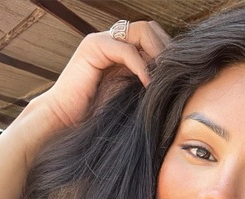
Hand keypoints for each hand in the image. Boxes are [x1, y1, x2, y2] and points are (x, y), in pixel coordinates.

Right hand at [39, 21, 169, 128]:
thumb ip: (149, 84)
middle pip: (151, 29)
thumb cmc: (98, 116)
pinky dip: (142, 66)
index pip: (154, 38)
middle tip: (174, 75)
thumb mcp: (132, 97)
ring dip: (157, 53)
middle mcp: (113, 41)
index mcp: (122, 52)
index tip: (179, 76)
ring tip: (163, 78)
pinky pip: (127, 49)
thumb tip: (178, 82)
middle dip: (166, 50)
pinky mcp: (93, 47)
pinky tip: (148, 84)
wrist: (66, 122)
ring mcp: (103, 41)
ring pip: (142, 31)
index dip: (168, 54)